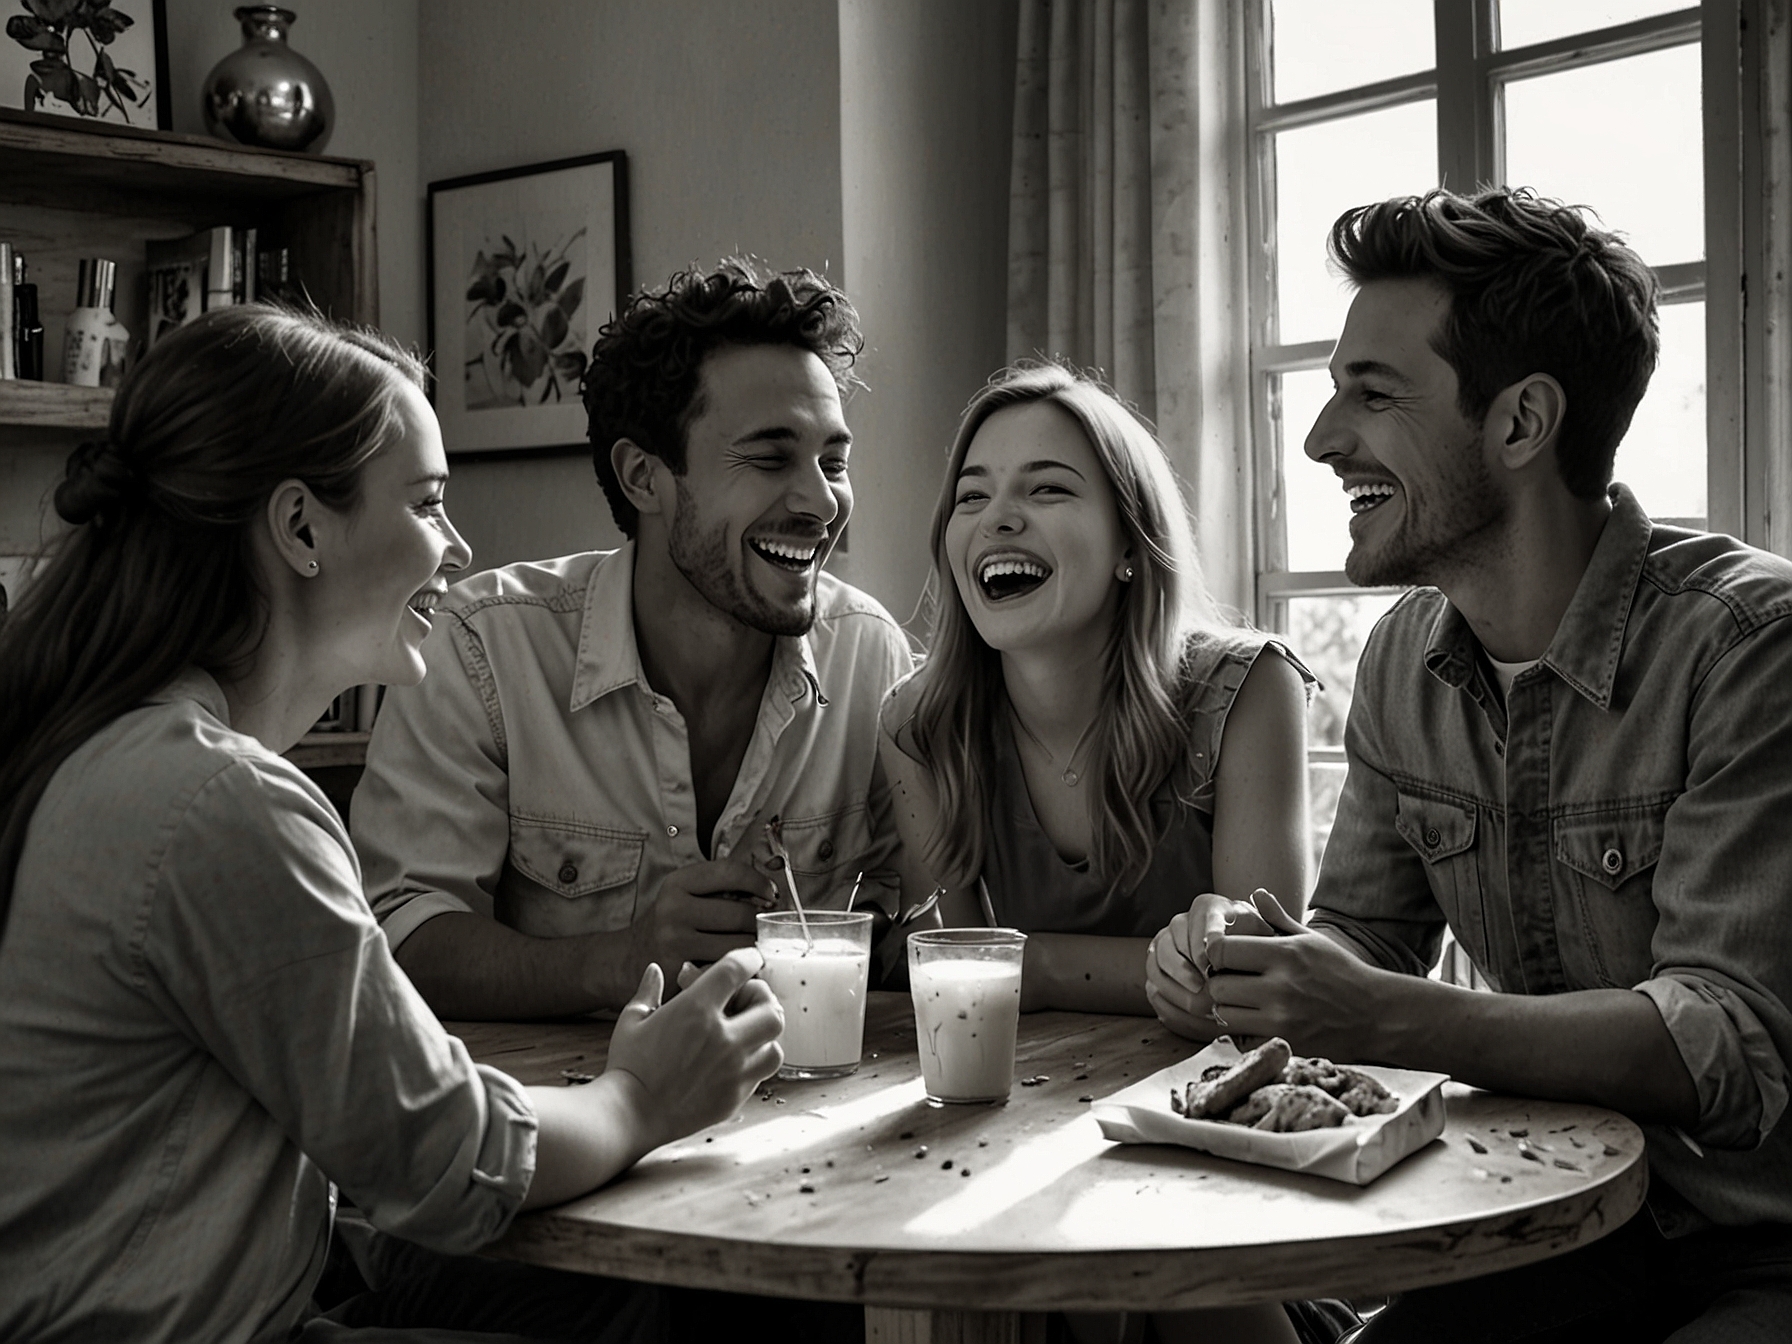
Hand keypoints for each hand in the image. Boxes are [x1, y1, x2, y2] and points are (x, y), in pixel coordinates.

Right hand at [606, 947, 783, 1149]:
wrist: (629, 1116)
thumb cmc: (628, 1066)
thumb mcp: (632, 1020)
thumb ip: (648, 991)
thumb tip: (655, 970)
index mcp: (696, 1010)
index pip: (737, 970)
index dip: (749, 958)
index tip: (751, 958)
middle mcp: (723, 1039)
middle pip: (771, 1008)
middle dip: (762, 999)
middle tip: (746, 1002)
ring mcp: (733, 1070)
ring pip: (775, 1045)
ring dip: (764, 1035)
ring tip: (746, 1034)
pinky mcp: (734, 1096)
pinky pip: (761, 1074)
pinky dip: (754, 1063)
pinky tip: (735, 1061)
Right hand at [624, 858, 773, 987]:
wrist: (624, 962)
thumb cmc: (666, 928)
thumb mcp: (682, 897)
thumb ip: (718, 890)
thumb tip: (770, 894)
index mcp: (678, 883)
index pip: (730, 872)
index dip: (758, 882)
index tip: (771, 894)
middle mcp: (674, 908)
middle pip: (741, 912)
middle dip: (760, 923)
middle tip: (765, 930)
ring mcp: (675, 941)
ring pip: (738, 944)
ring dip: (754, 949)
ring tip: (754, 951)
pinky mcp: (680, 971)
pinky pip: (726, 969)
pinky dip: (739, 971)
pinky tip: (737, 970)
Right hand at [1144, 891, 1279, 1039]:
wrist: (1240, 964)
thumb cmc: (1256, 947)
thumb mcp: (1266, 933)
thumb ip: (1269, 919)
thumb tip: (1261, 900)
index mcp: (1209, 907)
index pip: (1201, 917)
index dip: (1203, 939)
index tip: (1211, 962)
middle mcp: (1183, 920)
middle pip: (1175, 937)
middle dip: (1188, 965)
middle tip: (1203, 986)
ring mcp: (1165, 941)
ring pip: (1161, 957)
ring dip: (1177, 981)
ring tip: (1197, 1000)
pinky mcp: (1157, 963)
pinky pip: (1153, 976)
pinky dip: (1167, 993)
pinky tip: (1185, 1008)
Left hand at [1205, 892, 1382, 1057]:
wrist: (1377, 1014)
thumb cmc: (1341, 972)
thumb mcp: (1312, 940)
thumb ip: (1278, 919)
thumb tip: (1256, 893)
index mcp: (1285, 954)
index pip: (1222, 950)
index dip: (1216, 952)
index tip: (1225, 956)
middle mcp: (1281, 986)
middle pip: (1218, 985)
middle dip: (1219, 982)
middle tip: (1232, 982)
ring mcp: (1283, 1019)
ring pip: (1224, 1014)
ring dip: (1228, 1009)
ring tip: (1242, 1003)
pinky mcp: (1287, 1043)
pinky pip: (1242, 1040)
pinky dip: (1242, 1033)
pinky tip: (1254, 1023)